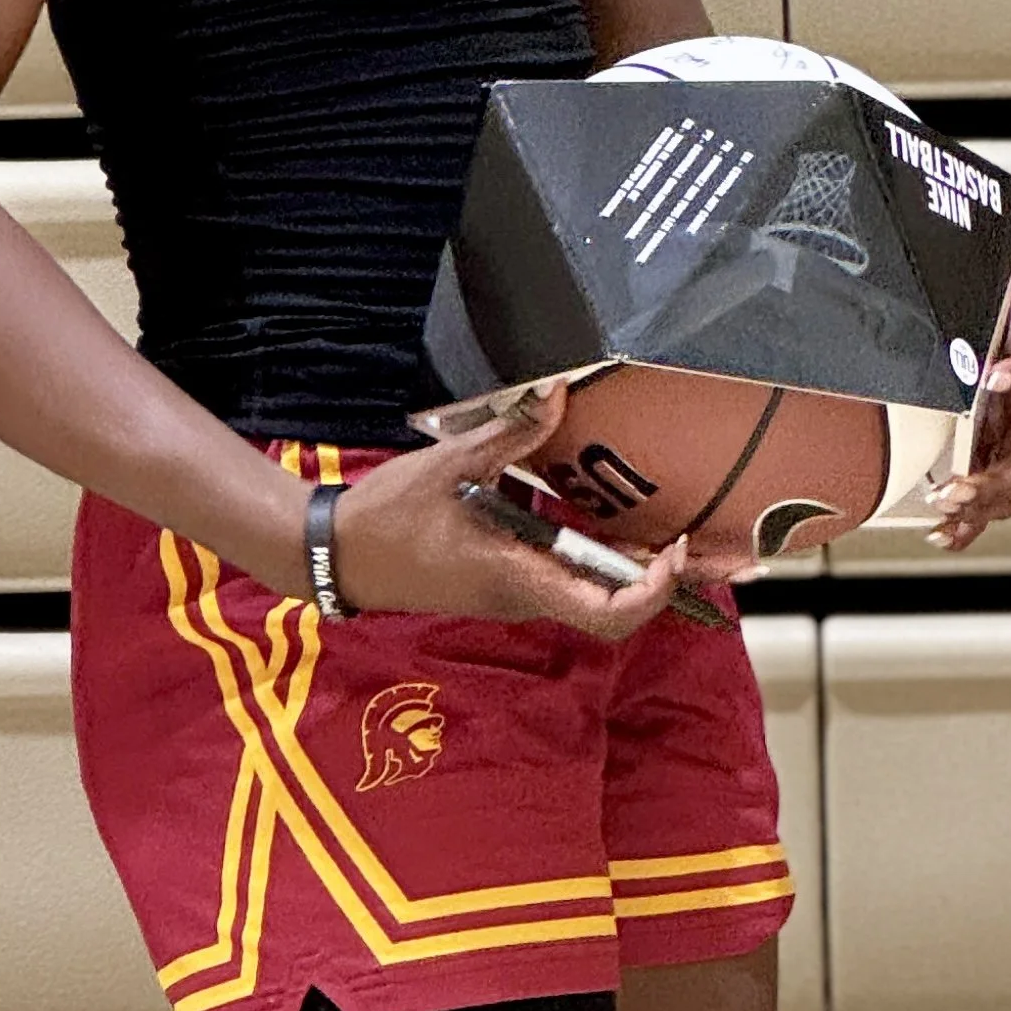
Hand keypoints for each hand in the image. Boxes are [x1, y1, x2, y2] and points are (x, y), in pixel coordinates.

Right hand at [298, 390, 689, 632]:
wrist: (336, 554)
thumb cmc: (388, 517)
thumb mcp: (452, 465)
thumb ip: (512, 432)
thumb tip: (561, 394)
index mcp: (518, 579)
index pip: (609, 616)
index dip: (654, 592)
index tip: (673, 550)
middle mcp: (523, 598)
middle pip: (607, 606)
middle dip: (648, 572)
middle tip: (673, 525)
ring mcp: (511, 596)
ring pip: (583, 590)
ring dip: (617, 560)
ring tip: (640, 509)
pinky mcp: (499, 585)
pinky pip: (556, 577)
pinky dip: (583, 552)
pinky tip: (584, 508)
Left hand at [925, 268, 1010, 553]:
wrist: (976, 291)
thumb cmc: (990, 291)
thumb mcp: (998, 285)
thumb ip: (998, 303)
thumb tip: (989, 363)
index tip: (991, 380)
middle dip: (992, 482)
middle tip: (957, 488)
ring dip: (981, 507)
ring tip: (948, 511)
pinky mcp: (989, 449)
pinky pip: (988, 495)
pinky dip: (969, 521)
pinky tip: (947, 531)